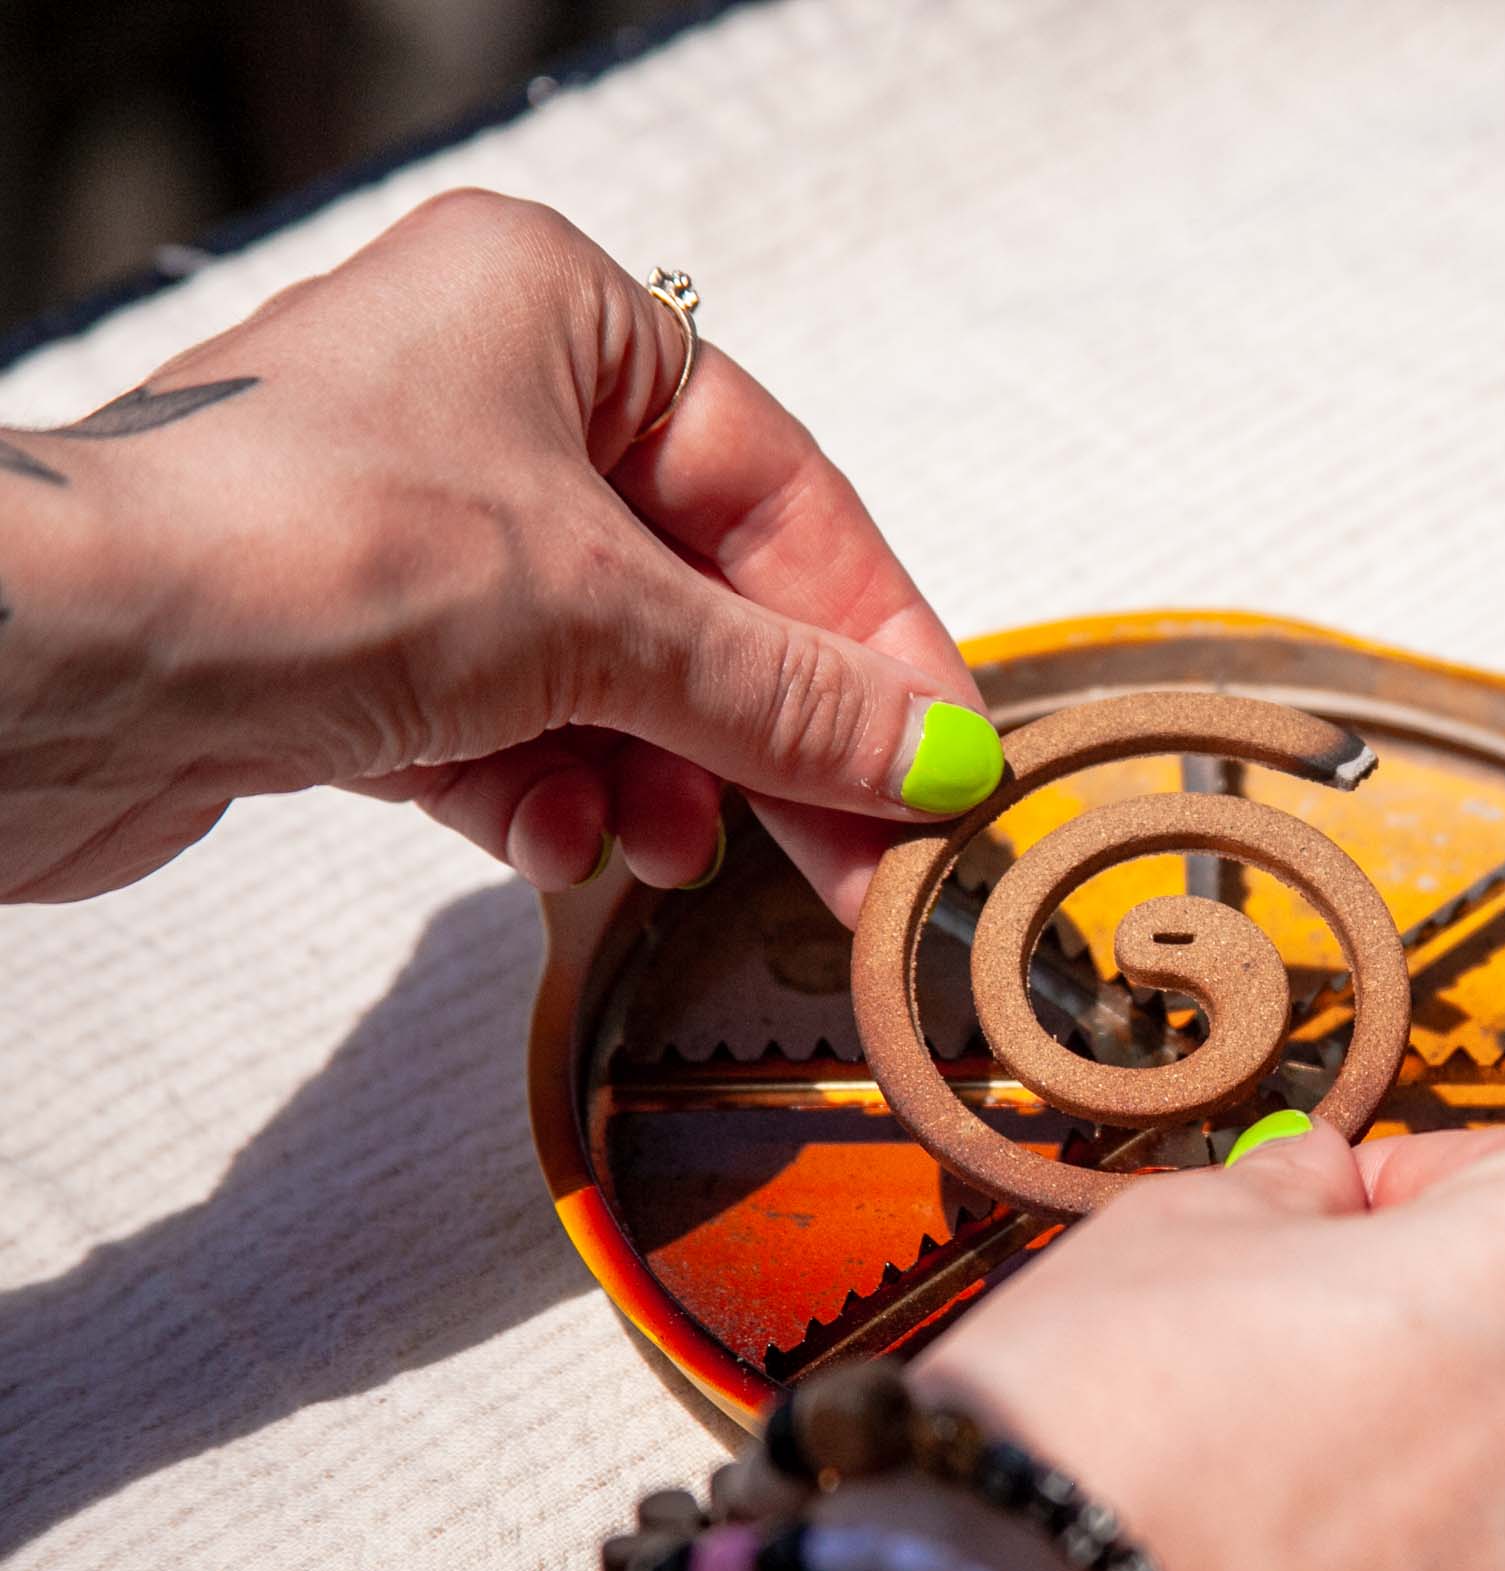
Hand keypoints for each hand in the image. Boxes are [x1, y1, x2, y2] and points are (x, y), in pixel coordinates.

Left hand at [0, 188, 994, 916]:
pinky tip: (547, 840)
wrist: (34, 668)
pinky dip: (543, 793)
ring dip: (652, 776)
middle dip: (767, 732)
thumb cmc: (290, 550)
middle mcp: (484, 402)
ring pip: (611, 675)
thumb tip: (934, 755)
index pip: (777, 485)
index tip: (940, 756)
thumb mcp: (598, 617)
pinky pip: (512, 729)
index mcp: (555, 313)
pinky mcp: (353, 650)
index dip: (871, 632)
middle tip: (861, 849)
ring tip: (665, 845)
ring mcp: (414, 528)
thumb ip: (784, 695)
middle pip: (700, 590)